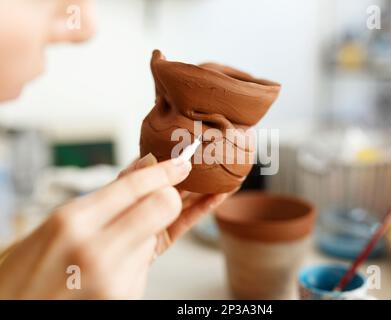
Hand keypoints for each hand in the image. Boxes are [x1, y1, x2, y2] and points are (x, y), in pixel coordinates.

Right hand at [0, 155, 214, 298]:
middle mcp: (96, 249)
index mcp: (72, 221)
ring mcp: (114, 278)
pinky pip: (147, 262)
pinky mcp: (126, 297)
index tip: (182, 163)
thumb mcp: (59, 223)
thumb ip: (106, 197)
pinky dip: (138, 255)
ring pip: (156, 235)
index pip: (133, 185)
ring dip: (146, 233)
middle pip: (162, 206)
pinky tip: (121, 257)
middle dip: (170, 197)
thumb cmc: (30, 269)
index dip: (164, 170)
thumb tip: (144, 166)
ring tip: (112, 244)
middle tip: (167, 193)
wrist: (17, 313)